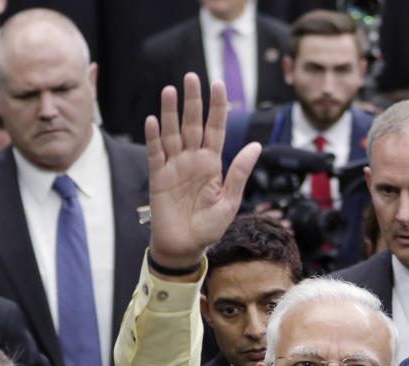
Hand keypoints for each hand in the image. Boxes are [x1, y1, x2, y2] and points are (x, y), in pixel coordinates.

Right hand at [144, 73, 261, 270]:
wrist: (185, 246)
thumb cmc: (209, 227)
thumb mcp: (230, 201)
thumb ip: (239, 172)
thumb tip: (255, 145)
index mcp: (213, 164)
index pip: (216, 129)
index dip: (217, 108)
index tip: (219, 85)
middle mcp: (193, 160)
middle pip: (193, 124)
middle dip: (193, 101)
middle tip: (192, 77)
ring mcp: (174, 166)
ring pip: (172, 133)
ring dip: (170, 113)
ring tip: (170, 91)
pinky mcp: (158, 177)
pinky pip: (156, 153)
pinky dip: (154, 138)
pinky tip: (153, 120)